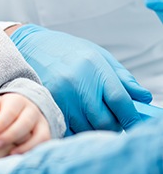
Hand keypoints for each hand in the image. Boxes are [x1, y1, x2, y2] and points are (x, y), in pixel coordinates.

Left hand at [0, 93, 49, 156]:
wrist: (27, 109)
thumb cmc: (6, 110)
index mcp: (17, 101)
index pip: (10, 112)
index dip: (0, 124)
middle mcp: (32, 111)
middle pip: (24, 123)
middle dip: (10, 134)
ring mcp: (41, 123)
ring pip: (38, 134)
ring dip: (25, 145)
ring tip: (9, 154)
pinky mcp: (46, 134)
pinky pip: (44, 144)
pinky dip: (34, 151)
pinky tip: (20, 158)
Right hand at [10, 24, 151, 133]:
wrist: (30, 45)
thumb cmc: (66, 49)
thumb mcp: (97, 54)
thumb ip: (121, 76)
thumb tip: (143, 97)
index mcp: (94, 67)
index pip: (121, 102)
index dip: (132, 118)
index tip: (135, 124)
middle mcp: (78, 82)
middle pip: (106, 121)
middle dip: (113, 125)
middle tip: (111, 119)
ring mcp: (62, 95)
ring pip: (87, 129)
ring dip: (93, 127)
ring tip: (90, 114)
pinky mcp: (48, 104)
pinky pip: (69, 129)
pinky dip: (76, 128)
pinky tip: (75, 116)